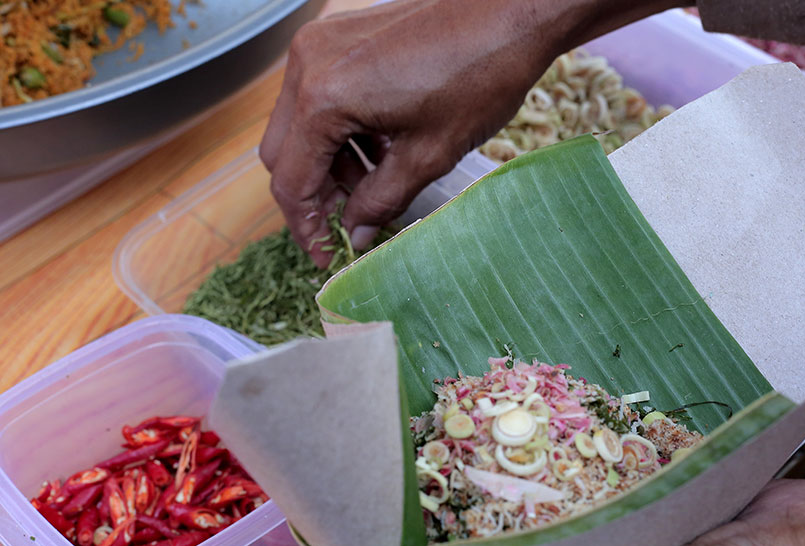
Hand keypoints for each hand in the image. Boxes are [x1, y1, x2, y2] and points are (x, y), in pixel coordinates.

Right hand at [260, 0, 558, 264]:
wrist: (509, 15)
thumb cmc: (478, 75)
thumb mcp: (428, 155)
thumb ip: (381, 200)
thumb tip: (354, 231)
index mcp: (324, 97)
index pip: (290, 179)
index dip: (306, 226)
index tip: (326, 253)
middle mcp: (309, 64)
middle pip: (284, 151)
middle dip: (315, 193)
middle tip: (349, 224)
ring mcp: (322, 44)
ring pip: (302, 124)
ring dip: (331, 162)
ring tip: (378, 184)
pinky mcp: (341, 36)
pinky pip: (322, 94)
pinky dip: (343, 129)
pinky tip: (382, 147)